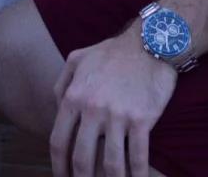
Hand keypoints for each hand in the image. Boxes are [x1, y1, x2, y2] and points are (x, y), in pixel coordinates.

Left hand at [49, 33, 176, 176]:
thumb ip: (62, 85)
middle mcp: (92, 110)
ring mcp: (117, 116)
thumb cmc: (112, 52)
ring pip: (110, 162)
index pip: (58, 140)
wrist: (149, 43)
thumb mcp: (76, 59)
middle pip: (81, 157)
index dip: (58, 165)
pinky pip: (138, 156)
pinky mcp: (141, 119)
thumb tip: (58, 110)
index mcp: (74, 97)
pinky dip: (136, 175)